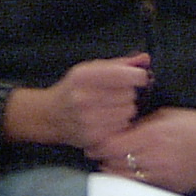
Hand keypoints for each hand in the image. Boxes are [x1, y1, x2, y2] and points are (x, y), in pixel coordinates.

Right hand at [4, 54, 151, 149]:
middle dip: (128, 93)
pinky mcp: (93, 136)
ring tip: (112, 107)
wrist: (50, 115)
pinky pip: (122, 127)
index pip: (123, 75)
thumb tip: (145, 59)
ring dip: (126, 109)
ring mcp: (88, 119)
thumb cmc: (74, 89)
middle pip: (129, 94)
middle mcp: (84, 97)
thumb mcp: (90, 69)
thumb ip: (119, 63)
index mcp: (83, 76)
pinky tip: (109, 119)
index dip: (137, 76)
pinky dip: (120, 123)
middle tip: (117, 94)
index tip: (138, 78)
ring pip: (129, 111)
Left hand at [88, 108, 195, 194]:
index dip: (98, 145)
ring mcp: (163, 177)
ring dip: (114, 174)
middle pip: (115, 165)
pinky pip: (143, 189)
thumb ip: (141, 124)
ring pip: (126, 181)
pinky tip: (128, 176)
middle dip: (102, 159)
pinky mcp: (171, 189)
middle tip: (94, 154)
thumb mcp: (166, 115)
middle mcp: (155, 159)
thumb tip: (117, 129)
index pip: (112, 146)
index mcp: (152, 136)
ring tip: (107, 166)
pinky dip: (131, 183)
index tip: (91, 142)